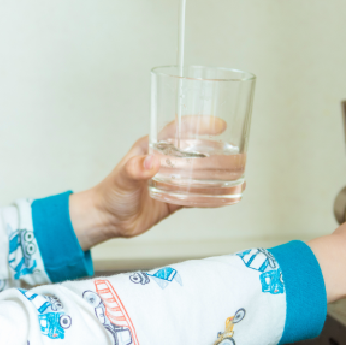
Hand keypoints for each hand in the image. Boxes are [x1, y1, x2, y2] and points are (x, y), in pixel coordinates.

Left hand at [68, 116, 226, 249]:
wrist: (106, 220)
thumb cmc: (110, 194)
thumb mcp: (122, 179)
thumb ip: (134, 170)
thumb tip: (150, 162)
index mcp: (152, 149)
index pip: (178, 130)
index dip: (198, 124)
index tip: (218, 125)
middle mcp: (164, 162)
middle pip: (195, 151)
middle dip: (217, 150)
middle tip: (236, 153)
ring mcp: (170, 181)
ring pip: (200, 173)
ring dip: (218, 172)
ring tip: (239, 172)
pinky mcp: (173, 200)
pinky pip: (197, 195)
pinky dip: (212, 195)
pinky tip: (228, 195)